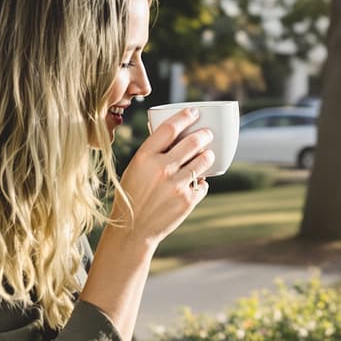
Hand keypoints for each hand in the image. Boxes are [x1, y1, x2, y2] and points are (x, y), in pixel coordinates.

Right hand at [114, 107, 213, 244]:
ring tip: (208, 154)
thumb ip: (154, 154)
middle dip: (204, 134)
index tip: (194, 111)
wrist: (132, 230)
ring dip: (208, 156)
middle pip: (192, 142)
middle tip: (207, 133)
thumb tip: (178, 137)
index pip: (169, 128)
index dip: (184, 116)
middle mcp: (161, 169)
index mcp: (144, 157)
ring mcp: (176, 185)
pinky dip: (201, 183)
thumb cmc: (133, 195)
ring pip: (203, 161)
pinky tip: (196, 183)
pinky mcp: (187, 200)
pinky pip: (203, 184)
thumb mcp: (135, 169)